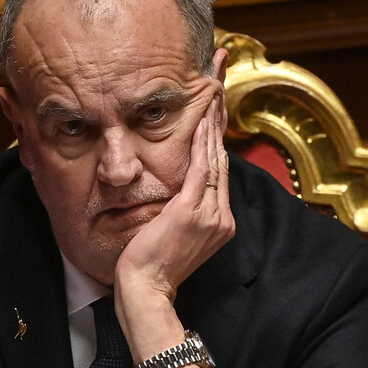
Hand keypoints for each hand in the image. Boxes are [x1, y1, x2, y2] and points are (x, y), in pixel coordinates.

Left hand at [113, 93, 233, 367]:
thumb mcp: (173, 234)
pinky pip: (200, 168)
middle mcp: (221, 214)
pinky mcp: (192, 211)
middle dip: (221, 113)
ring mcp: (210, 213)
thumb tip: (176, 191)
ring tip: (214, 85)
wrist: (146, 292)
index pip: (219, 167)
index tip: (217, 104)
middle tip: (220, 76)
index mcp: (219, 219)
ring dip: (213, 118)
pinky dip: (202, 141)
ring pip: (214, 156)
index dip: (218, 133)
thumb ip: (182, 210)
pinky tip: (202, 116)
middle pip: (222, 154)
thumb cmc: (152, 265)